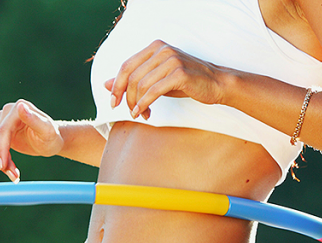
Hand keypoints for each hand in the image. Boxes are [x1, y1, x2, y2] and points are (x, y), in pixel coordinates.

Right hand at [0, 99, 63, 182]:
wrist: (50, 141)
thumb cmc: (52, 136)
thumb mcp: (47, 130)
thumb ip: (35, 119)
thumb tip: (20, 106)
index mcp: (17, 109)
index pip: (3, 131)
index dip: (1, 149)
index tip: (3, 166)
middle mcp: (6, 112)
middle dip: (2, 160)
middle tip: (15, 177)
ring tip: (13, 175)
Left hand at [106, 40, 227, 119]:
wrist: (216, 83)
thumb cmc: (185, 82)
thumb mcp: (156, 79)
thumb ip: (133, 80)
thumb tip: (105, 84)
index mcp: (155, 48)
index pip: (126, 66)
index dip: (116, 85)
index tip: (113, 101)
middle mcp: (162, 50)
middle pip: (132, 76)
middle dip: (126, 97)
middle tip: (128, 111)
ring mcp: (171, 60)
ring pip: (141, 85)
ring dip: (137, 103)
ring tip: (141, 114)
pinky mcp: (179, 73)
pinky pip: (154, 91)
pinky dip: (145, 104)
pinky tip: (143, 112)